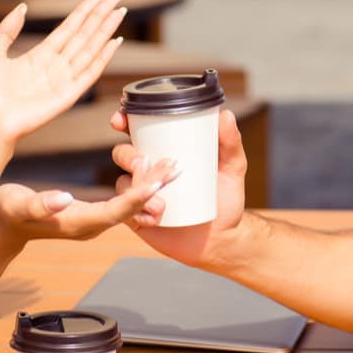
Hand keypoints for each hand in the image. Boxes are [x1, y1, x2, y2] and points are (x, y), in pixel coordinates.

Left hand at [0, 0, 125, 142]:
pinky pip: (90, 73)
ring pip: (90, 48)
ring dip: (106, 30)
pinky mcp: (69, 94)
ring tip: (119, 12)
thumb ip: (7, 30)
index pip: (69, 28)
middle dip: (100, 15)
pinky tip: (114, 42)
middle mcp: (56, 66)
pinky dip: (104, 57)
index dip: (84, 11)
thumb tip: (22, 8)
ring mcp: (64, 79)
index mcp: (40, 55)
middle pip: (84, 35)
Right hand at [0, 160, 177, 242]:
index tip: (157, 182)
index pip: (114, 212)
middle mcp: (88, 225)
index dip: (136, 197)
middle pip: (129, 209)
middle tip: (175, 166)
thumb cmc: (5, 213)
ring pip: (128, 206)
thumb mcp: (16, 205)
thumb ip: (39, 204)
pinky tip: (150, 175)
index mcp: (75, 224)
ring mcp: (91, 221)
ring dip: (149, 187)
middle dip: (152, 188)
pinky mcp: (90, 215)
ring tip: (171, 168)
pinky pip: (121, 203)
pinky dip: (137, 188)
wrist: (0, 227)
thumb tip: (64, 198)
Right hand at [108, 106, 247, 268]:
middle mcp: (147, 169)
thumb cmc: (225, 198)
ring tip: (161, 203)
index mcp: (164, 150)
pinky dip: (138, 212)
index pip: (137, 130)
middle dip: (129, 156)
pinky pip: (126, 210)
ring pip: (123, 183)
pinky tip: (156, 217)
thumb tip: (226, 115)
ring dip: (137, 188)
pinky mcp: (136, 217)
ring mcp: (140, 193)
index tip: (120, 121)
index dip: (123, 121)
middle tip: (146, 163)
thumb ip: (230, 143)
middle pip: (122, 153)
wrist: (221, 238)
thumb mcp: (232, 168)